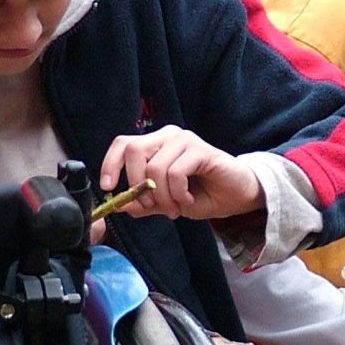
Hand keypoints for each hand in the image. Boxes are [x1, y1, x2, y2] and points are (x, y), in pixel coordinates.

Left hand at [99, 126, 265, 221]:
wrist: (236, 197)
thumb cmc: (202, 195)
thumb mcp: (166, 203)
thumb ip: (144, 202)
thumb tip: (120, 205)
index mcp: (156, 144)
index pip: (123, 144)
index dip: (110, 164)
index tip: (108, 187)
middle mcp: (168, 136)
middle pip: (134, 151)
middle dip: (137, 184)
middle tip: (151, 206)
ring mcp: (185, 140)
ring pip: (155, 167)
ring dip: (162, 197)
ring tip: (175, 209)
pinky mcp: (201, 150)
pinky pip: (176, 173)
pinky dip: (178, 194)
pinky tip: (188, 200)